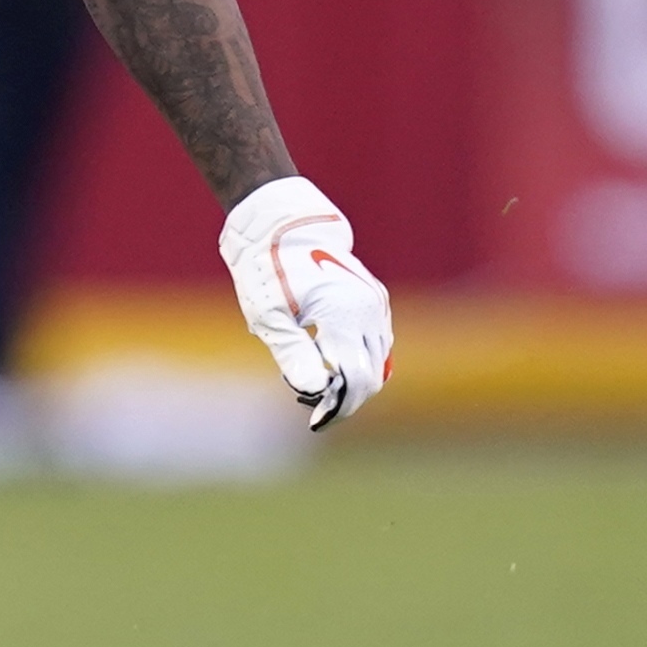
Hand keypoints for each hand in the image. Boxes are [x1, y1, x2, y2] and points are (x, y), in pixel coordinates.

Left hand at [219, 175, 392, 428]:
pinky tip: (328, 363)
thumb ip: (293, 356)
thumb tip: (315, 393)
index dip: (338, 408)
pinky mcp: (376, 299)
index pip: (356, 380)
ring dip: (353, 381)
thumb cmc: (267, 268)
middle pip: (373, 377)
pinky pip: (377, 344)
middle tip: (310, 406)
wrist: (282, 223)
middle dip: (345, 399)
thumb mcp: (269, 317)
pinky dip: (359, 361)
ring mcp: (377, 303)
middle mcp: (370, 310)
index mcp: (345, 315)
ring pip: (379, 362)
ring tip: (314, 382)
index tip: (314, 423)